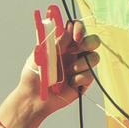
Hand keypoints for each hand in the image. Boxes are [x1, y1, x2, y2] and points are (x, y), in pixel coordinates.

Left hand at [9, 6, 98, 124]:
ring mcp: (80, 66)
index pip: (76, 28)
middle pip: (92, 40)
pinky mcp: (83, 81)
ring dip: (82, 63)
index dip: (80, 28)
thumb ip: (56, 42)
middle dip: (89, 42)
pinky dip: (79, 79)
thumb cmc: (33, 75)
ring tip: (68, 71)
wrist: (34, 98)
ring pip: (94, 57)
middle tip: (78, 48)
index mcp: (62, 43)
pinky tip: (69, 83)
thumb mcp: (42, 55)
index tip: (76, 36)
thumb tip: (68, 29)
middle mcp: (73, 53)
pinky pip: (90, 75)